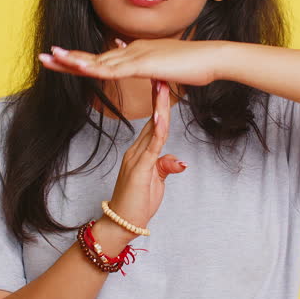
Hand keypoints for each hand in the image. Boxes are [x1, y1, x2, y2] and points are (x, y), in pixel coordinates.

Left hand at [38, 36, 227, 86]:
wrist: (212, 58)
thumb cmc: (195, 64)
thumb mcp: (167, 67)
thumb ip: (153, 67)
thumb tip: (146, 68)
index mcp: (135, 52)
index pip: (102, 58)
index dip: (79, 61)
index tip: (60, 61)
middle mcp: (131, 49)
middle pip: (93, 56)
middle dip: (67, 58)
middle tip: (43, 57)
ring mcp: (137, 55)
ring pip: (99, 59)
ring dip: (74, 60)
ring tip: (51, 58)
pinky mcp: (144, 64)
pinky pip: (115, 68)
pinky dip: (96, 68)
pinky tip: (81, 69)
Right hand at [104, 77, 187, 232]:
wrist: (120, 224)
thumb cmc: (136, 204)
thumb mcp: (156, 183)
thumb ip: (165, 168)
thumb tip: (179, 161)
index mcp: (140, 152)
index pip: (153, 124)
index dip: (159, 105)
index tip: (164, 87)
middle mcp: (136, 151)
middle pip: (153, 120)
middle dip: (159, 97)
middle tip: (163, 74)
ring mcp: (136, 158)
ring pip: (153, 128)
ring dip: (159, 106)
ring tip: (163, 86)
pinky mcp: (140, 168)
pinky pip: (152, 145)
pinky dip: (157, 129)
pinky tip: (160, 115)